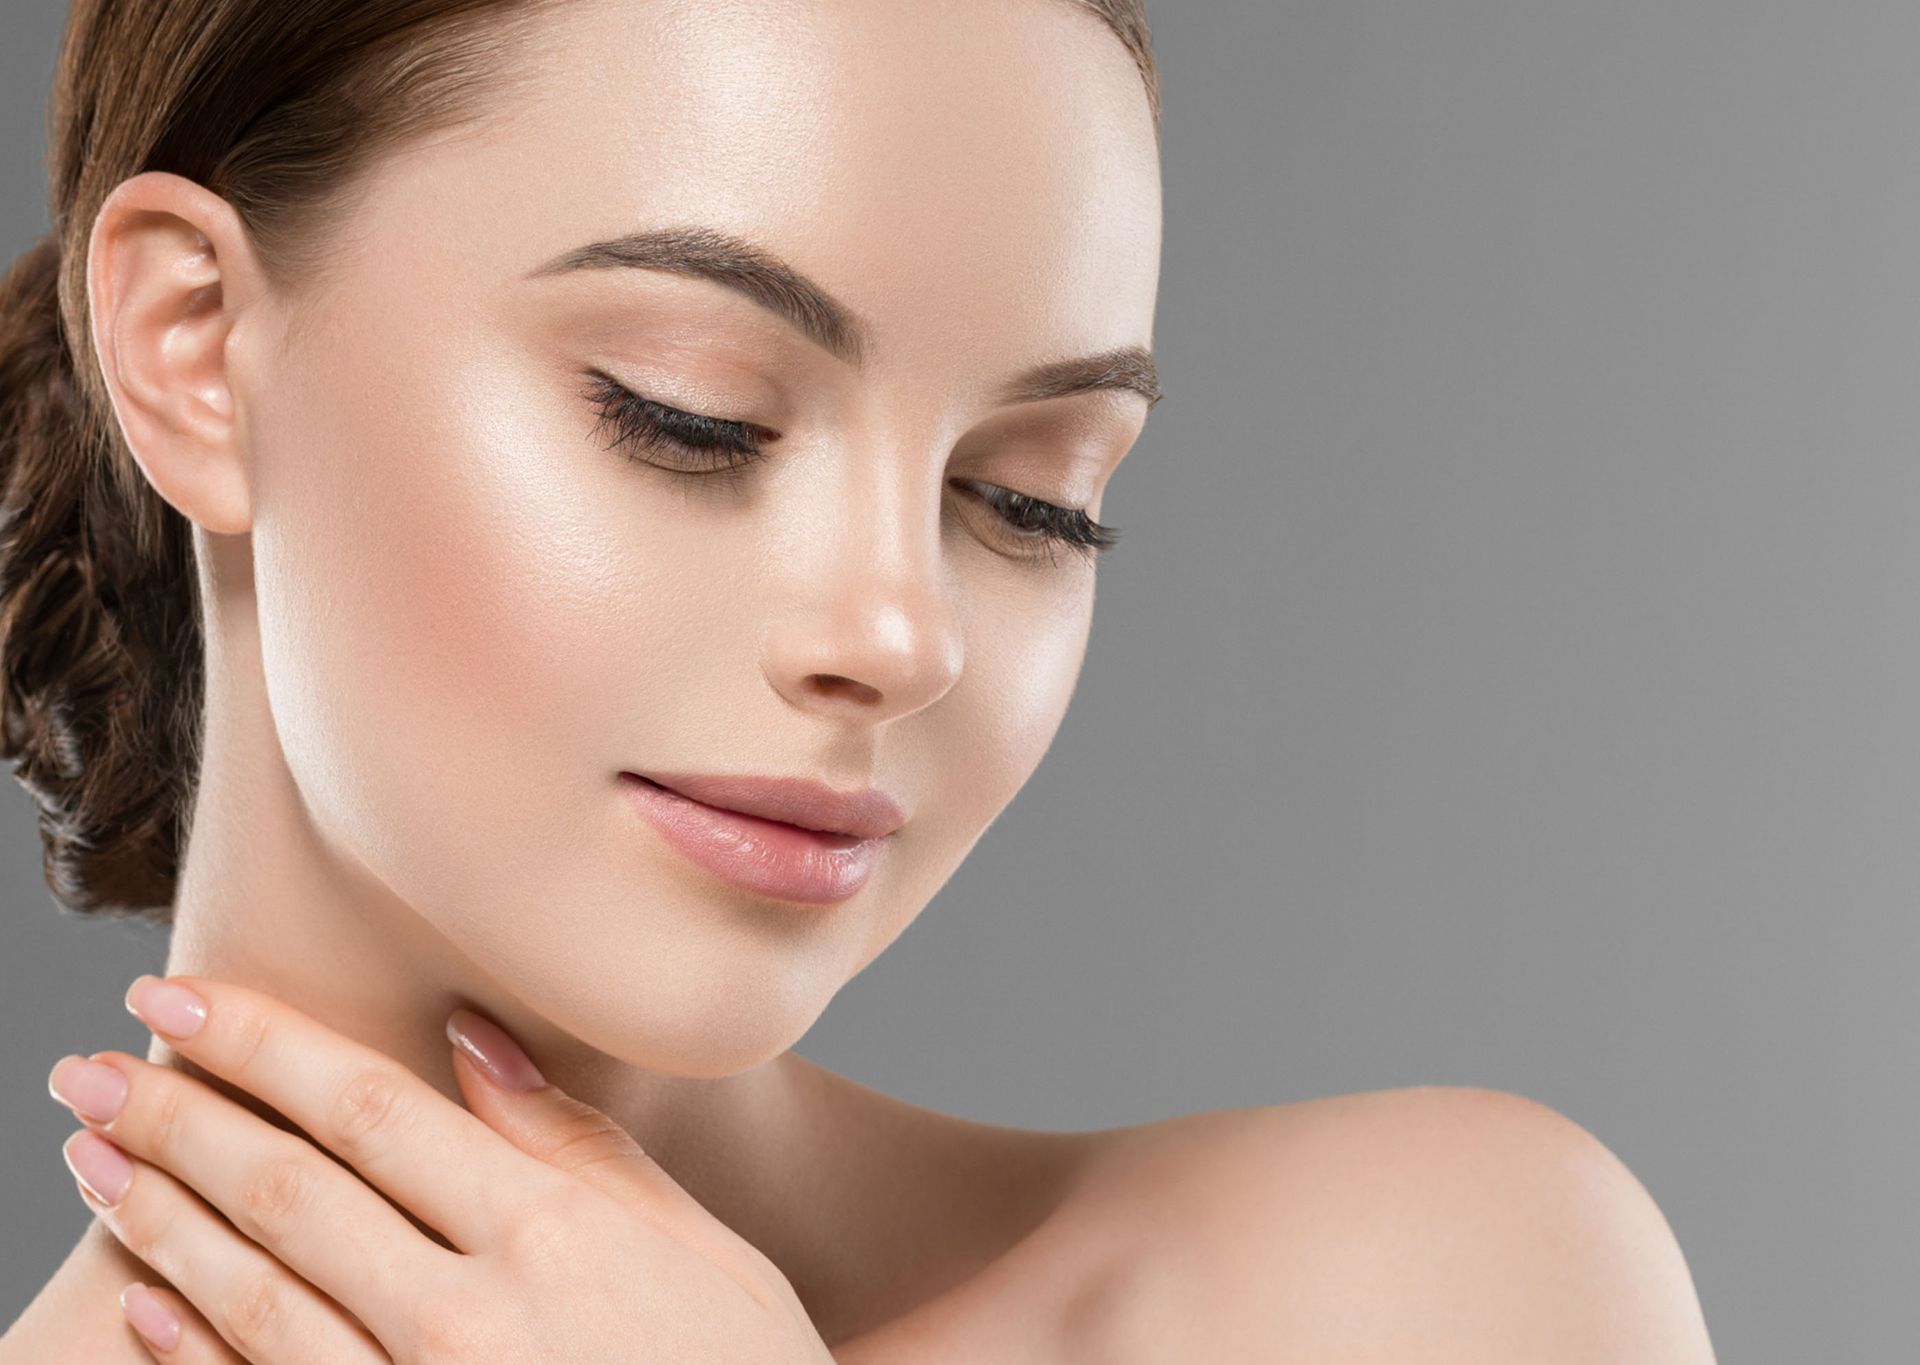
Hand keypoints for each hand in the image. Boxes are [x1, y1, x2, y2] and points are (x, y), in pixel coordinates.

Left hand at [45, 975, 836, 1362]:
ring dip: (160, 1219)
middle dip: (178, 1119)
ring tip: (91, 1156)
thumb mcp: (702, 1250)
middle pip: (292, 1194)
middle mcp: (472, 1317)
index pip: (373, 1110)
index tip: (183, 996)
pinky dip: (191, 1348)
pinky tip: (140, 1294)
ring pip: (258, 1296)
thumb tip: (476, 1039)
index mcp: (554, 1234)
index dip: (265, 1046)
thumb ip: (581, 1147)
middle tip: (89, 1066)